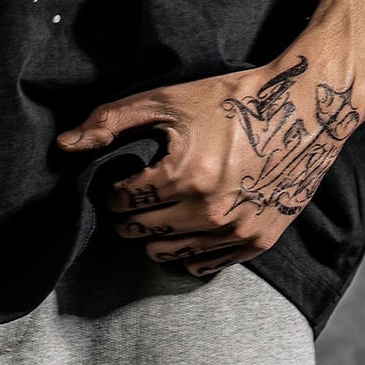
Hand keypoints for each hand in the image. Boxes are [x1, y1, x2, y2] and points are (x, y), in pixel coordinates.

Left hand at [54, 53, 364, 274]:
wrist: (301, 110)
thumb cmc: (227, 99)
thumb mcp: (165, 99)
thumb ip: (109, 121)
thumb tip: (63, 147)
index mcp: (184, 175)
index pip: (122, 201)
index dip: (113, 188)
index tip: (121, 177)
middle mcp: (209, 211)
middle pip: (140, 232)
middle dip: (129, 213)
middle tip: (136, 193)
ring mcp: (235, 231)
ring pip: (166, 255)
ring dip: (154, 235)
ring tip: (159, 208)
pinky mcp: (257, 241)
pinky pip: (202, 264)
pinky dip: (187, 249)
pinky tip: (187, 223)